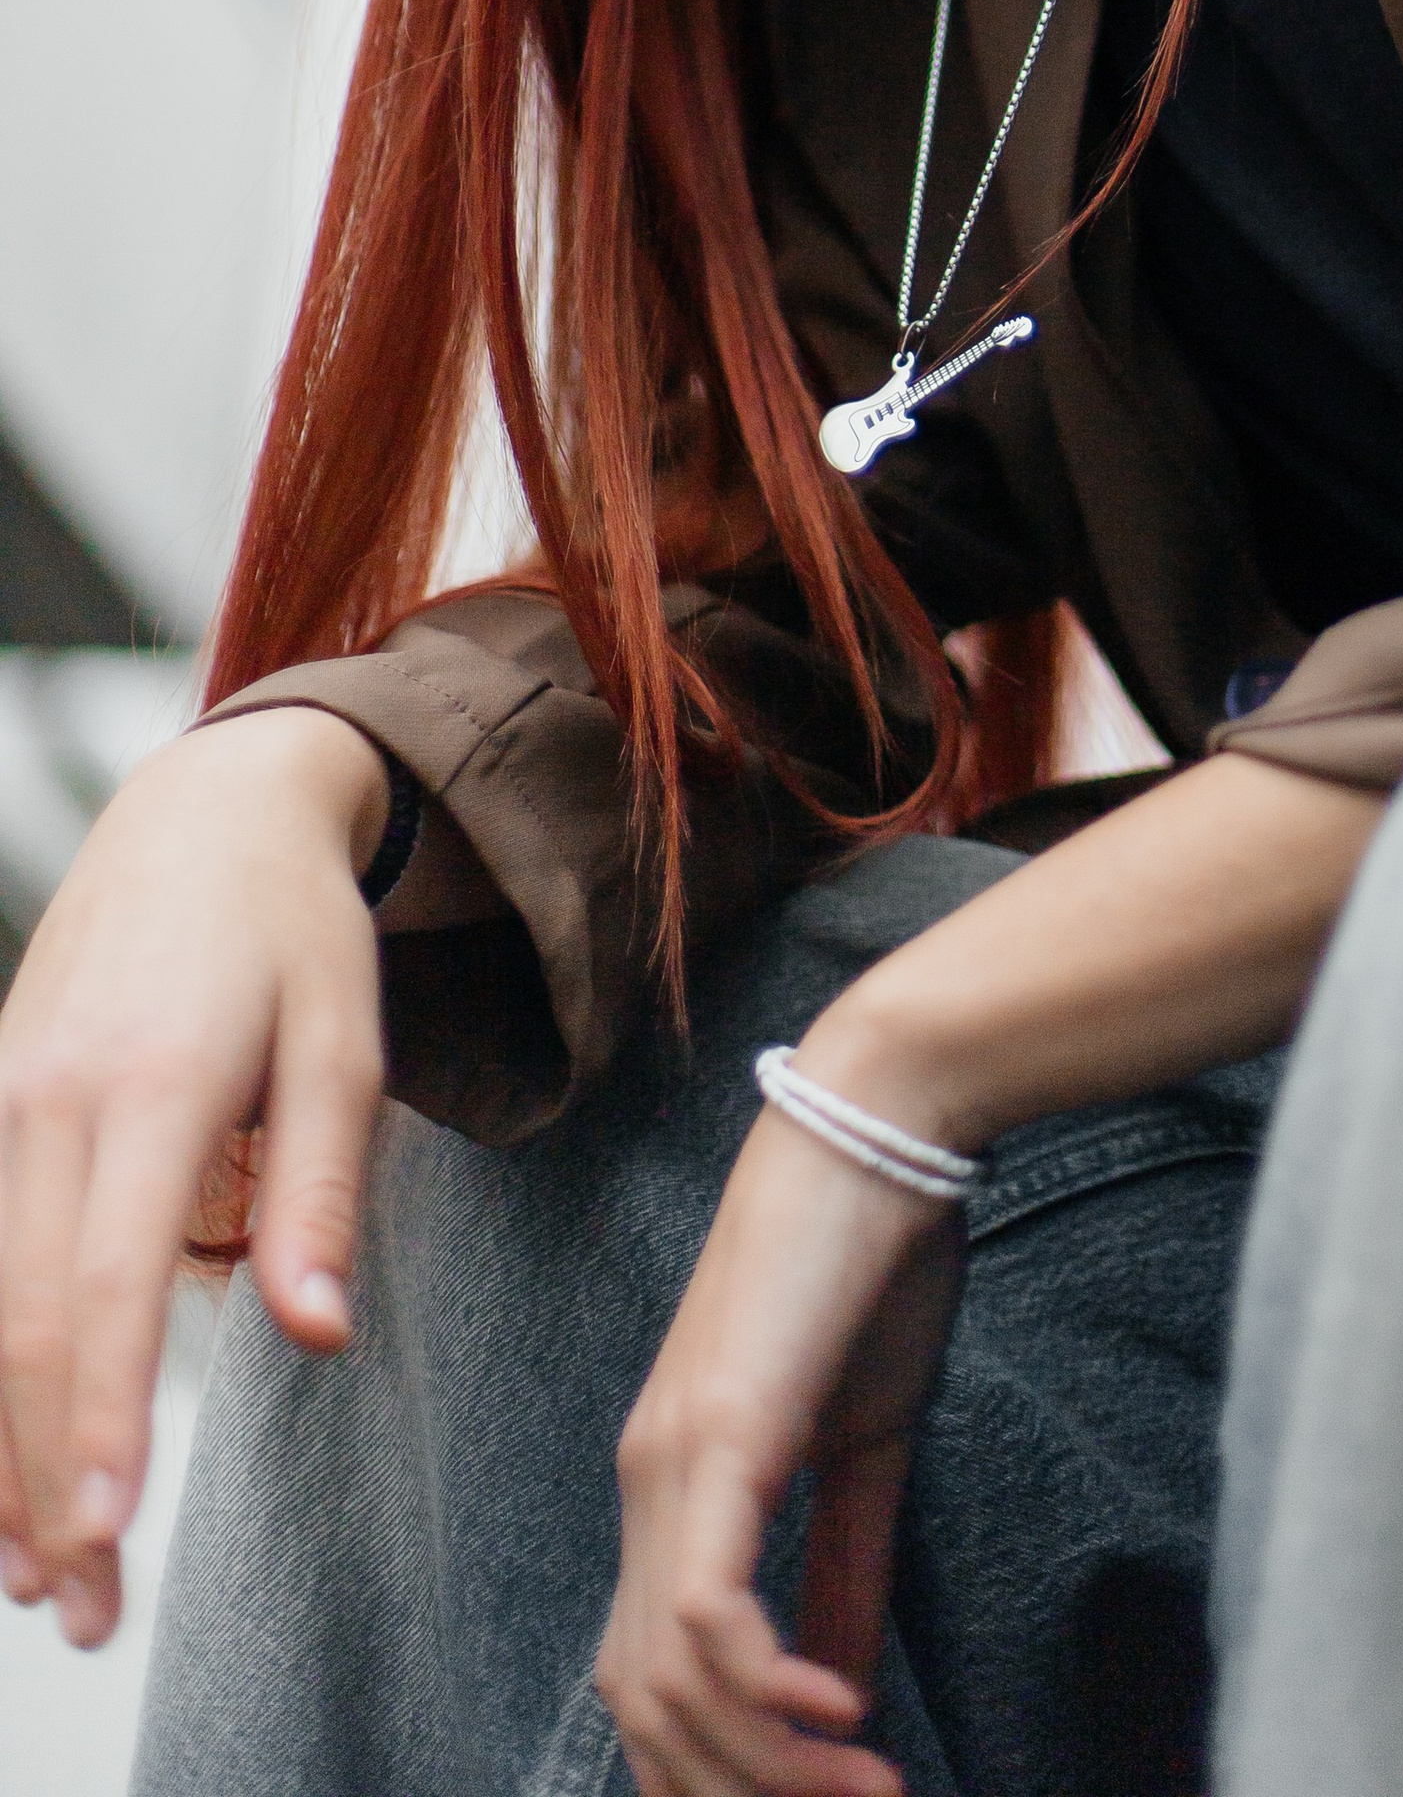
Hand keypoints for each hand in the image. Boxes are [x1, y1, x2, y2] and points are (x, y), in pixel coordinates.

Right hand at [0, 705, 388, 1645]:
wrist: (201, 815)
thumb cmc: (293, 933)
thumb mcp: (343, 1037)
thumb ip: (324, 1189)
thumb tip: (320, 1335)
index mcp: (153, 1078)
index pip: (108, 1278)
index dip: (102, 1414)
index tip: (107, 1531)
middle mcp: (50, 1100)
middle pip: (24, 1321)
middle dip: (45, 1478)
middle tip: (84, 1610)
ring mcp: (1, 1105)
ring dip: (1, 1453)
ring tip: (43, 1583)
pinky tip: (3, 1479)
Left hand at [599, 1104, 965, 1795]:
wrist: (883, 1126)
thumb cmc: (876, 1265)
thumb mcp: (866, 1441)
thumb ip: (845, 1567)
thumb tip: (841, 1690)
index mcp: (676, 1485)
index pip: (653, 1679)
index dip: (718, 1768)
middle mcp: (649, 1483)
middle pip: (644, 1705)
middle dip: (735, 1792)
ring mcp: (672, 1460)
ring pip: (667, 1677)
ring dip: (763, 1765)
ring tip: (865, 1792)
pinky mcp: (717, 1433)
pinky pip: (703, 1607)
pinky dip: (762, 1685)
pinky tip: (839, 1712)